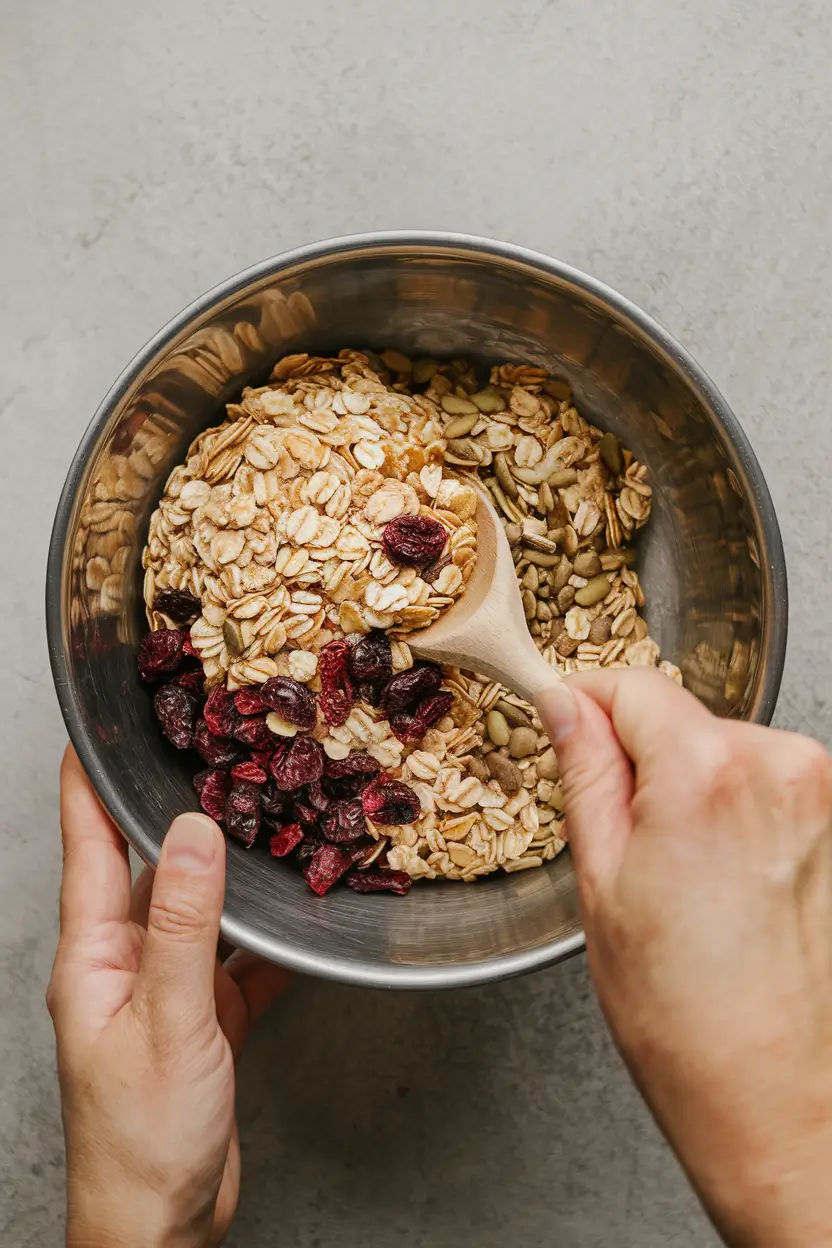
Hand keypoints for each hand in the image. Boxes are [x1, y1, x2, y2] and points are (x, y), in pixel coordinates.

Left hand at [48, 747, 289, 1247]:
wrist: (160, 1230)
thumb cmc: (142, 1142)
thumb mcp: (170, 1023)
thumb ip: (185, 926)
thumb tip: (197, 832)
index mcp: (94, 954)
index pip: (88, 844)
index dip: (88, 781)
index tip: (97, 726)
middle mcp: (123, 961)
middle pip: (148, 864)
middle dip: (174, 807)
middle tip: (208, 754)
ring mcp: (163, 989)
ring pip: (198, 908)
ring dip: (228, 870)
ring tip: (263, 819)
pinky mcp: (201, 1018)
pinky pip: (235, 959)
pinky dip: (265, 938)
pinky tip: (297, 917)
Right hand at [538, 673, 831, 1247]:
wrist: (777, 1099)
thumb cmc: (687, 1017)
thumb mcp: (602, 881)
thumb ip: (586, 773)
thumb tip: (565, 708)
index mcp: (706, 773)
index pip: (632, 686)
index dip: (586, 702)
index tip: (564, 721)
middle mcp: (778, 767)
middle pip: (680, 717)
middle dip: (638, 755)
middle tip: (619, 837)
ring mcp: (817, 796)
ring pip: (721, 749)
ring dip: (686, 785)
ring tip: (674, 876)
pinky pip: (760, 784)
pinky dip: (728, 809)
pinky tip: (715, 881)